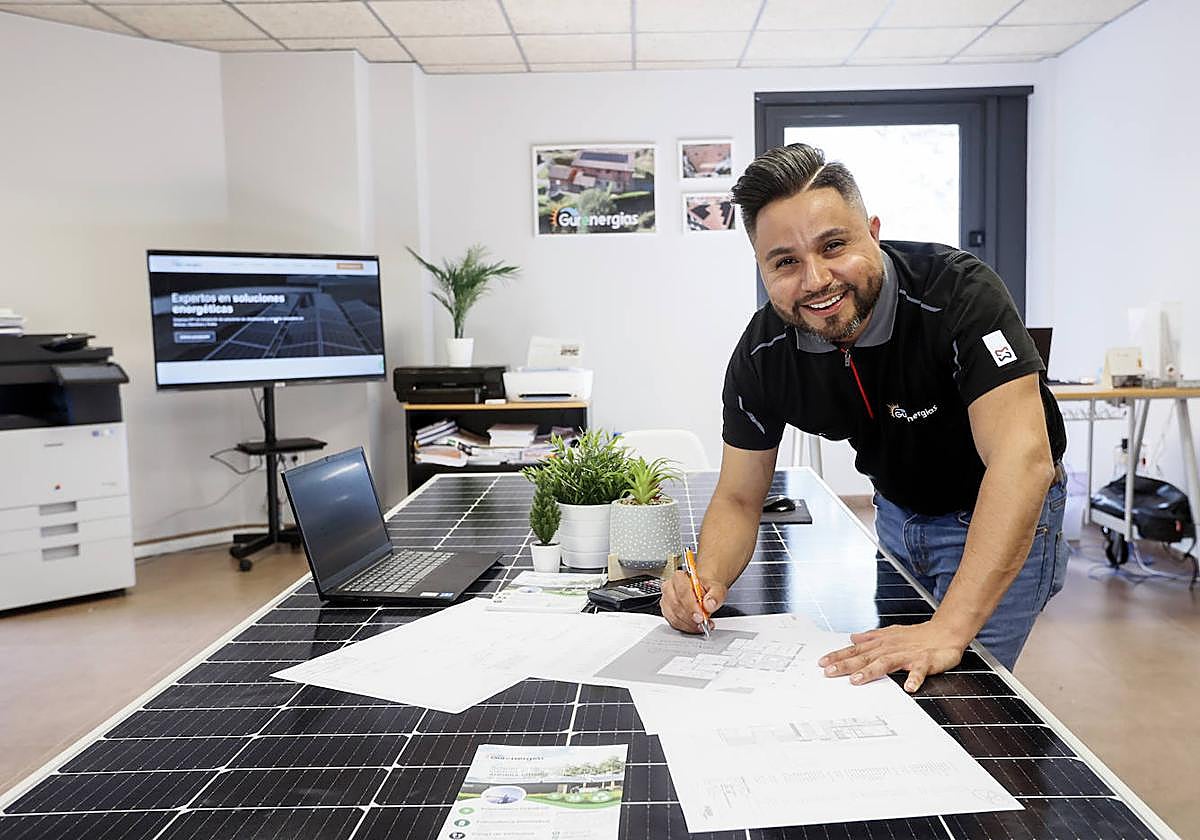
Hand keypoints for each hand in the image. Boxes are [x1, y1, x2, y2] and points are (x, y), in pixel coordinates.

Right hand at [660, 570, 726, 633]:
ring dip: (690, 624)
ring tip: (703, 625)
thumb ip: (715, 595)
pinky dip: (687, 627)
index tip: (701, 615)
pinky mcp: (667, 613)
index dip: (691, 606)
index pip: (682, 592)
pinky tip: (696, 626)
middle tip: (703, 622)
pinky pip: (674, 623)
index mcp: (679, 578)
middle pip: (676, 605)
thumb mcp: (716, 588)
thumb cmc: (706, 588)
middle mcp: (669, 588)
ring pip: (674, 617)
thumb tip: (709, 604)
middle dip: (691, 617)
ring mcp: (666, 601)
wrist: (702, 591)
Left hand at [817, 621, 966, 692]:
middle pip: (865, 657)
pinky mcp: (925, 661)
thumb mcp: (890, 634)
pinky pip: (919, 671)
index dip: (838, 656)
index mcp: (881, 644)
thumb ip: (871, 638)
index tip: (822, 663)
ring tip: (856, 680)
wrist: (945, 631)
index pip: (856, 650)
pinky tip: (909, 687)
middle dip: (846, 665)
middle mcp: (891, 648)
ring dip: (870, 671)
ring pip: (885, 663)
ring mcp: (907, 655)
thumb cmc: (917, 636)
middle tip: (829, 672)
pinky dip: (914, 678)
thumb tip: (852, 638)